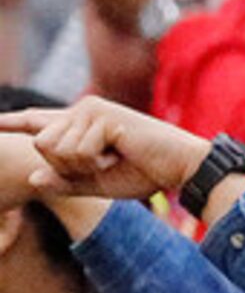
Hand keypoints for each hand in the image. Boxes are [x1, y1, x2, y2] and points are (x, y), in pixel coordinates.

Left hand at [0, 97, 213, 199]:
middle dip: (67, 166)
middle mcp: (80, 111)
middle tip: (103, 165)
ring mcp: (89, 109)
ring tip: (114, 157)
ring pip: (55, 148)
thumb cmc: (145, 174)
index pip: (36, 122)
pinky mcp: (100, 114)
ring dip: (83, 164)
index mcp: (79, 125)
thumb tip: (33, 178)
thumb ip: (66, 181)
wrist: (180, 167)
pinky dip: (97, 161)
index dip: (11, 122)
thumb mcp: (99, 183)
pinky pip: (77, 150)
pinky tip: (121, 153)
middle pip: (42, 144)